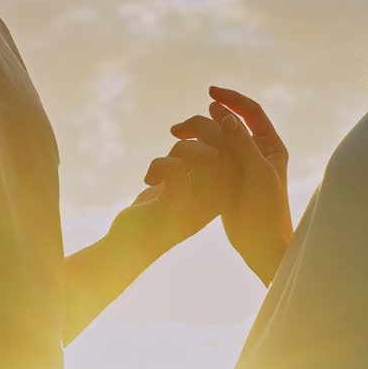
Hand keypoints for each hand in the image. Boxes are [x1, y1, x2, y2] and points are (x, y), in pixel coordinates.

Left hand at [110, 127, 230, 263]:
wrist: (132, 244)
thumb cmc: (158, 207)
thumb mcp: (182, 178)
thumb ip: (196, 156)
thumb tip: (203, 123)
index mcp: (224, 193)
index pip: (235, 149)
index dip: (216, 128)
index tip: (188, 129)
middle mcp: (217, 201)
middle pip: (225, 148)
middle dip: (198, 129)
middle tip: (175, 132)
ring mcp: (199, 206)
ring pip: (204, 155)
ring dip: (179, 148)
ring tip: (162, 165)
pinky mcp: (176, 208)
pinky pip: (177, 168)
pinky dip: (159, 164)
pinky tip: (149, 179)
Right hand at [170, 86, 292, 284]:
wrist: (262, 245)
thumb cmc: (267, 211)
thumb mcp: (256, 174)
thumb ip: (242, 145)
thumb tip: (227, 116)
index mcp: (271, 146)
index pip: (251, 112)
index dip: (232, 99)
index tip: (210, 93)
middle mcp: (257, 151)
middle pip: (230, 123)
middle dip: (206, 118)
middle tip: (180, 127)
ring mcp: (242, 165)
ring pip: (218, 140)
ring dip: (198, 134)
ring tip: (176, 135)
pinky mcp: (228, 180)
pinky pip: (211, 158)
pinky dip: (196, 151)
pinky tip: (180, 152)